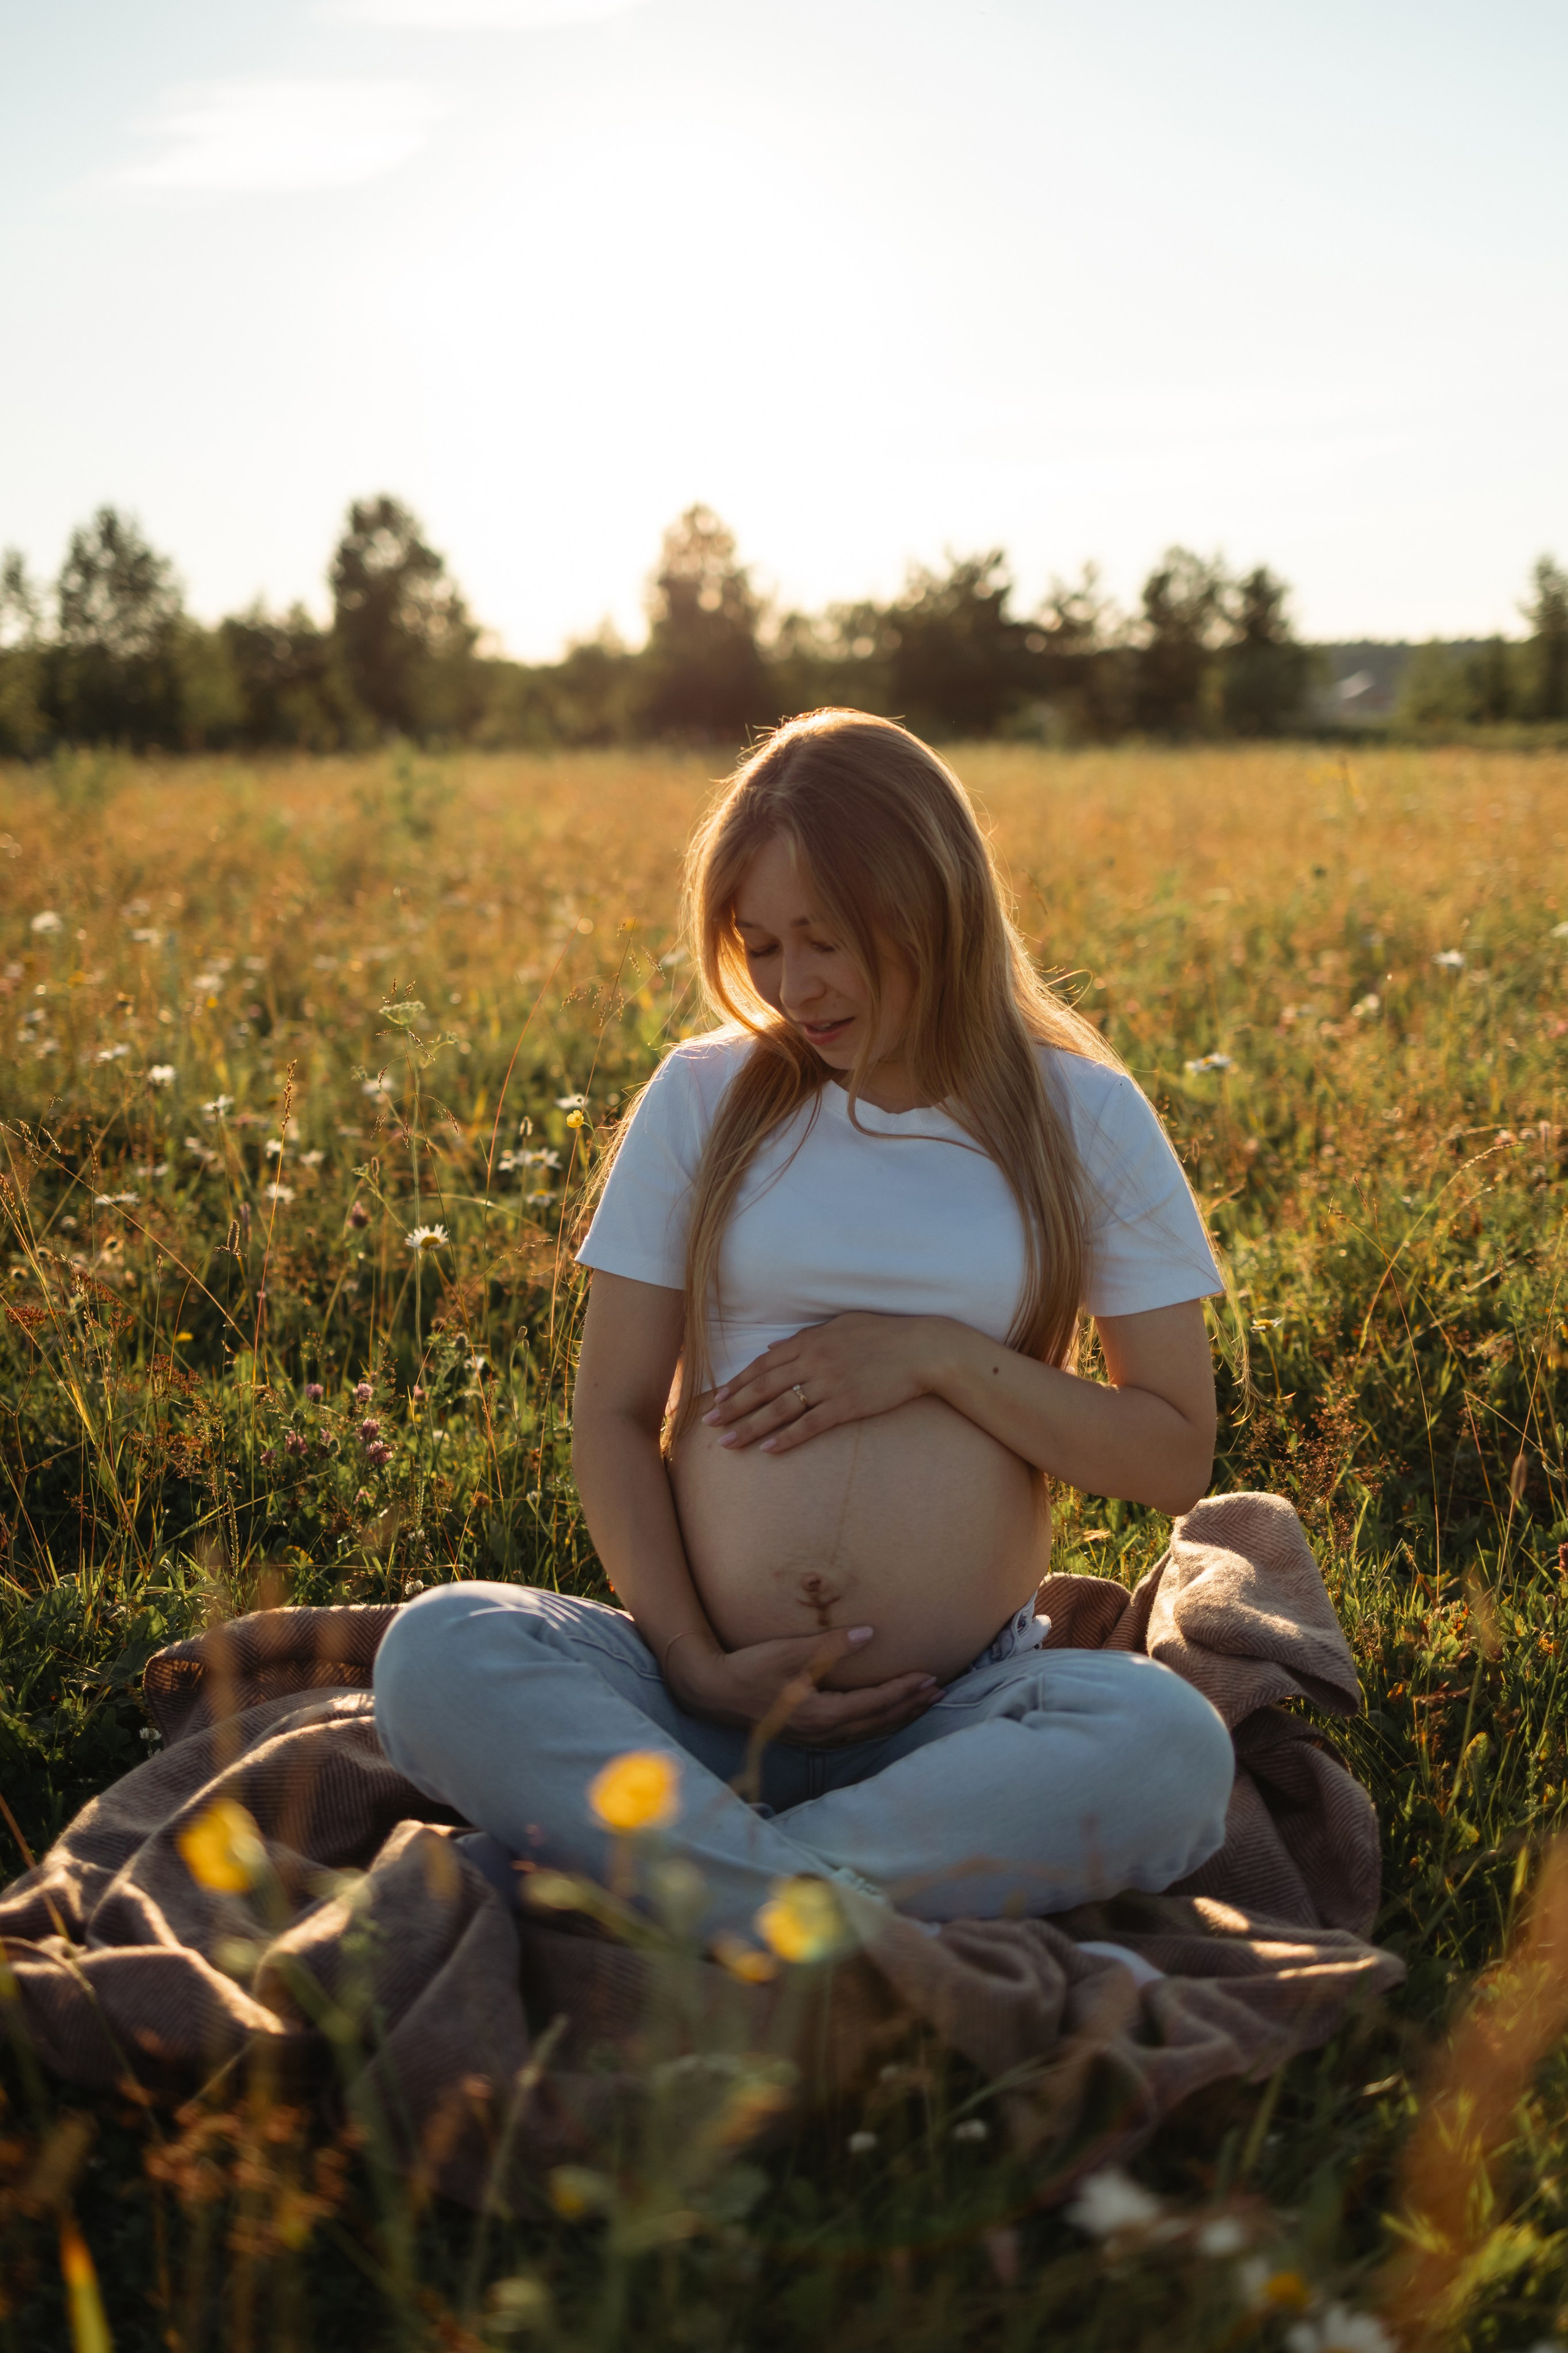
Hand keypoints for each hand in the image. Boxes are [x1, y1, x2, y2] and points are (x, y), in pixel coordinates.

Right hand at [665, 1623, 939, 1747]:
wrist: (711, 1692)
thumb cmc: (748, 1669)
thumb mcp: (788, 1652)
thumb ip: (830, 1645)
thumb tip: (869, 1634)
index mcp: (821, 1714)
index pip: (874, 1704)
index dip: (904, 1691)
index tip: (929, 1676)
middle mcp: (822, 1733)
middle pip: (877, 1723)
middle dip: (910, 1707)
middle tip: (938, 1691)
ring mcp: (814, 1738)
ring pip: (867, 1732)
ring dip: (897, 1717)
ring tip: (921, 1703)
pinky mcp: (807, 1735)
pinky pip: (853, 1734)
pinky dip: (876, 1724)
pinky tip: (883, 1716)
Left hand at [701, 1312, 951, 1454]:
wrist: (921, 1349)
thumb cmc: (883, 1335)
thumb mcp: (840, 1325)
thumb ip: (805, 1337)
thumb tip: (773, 1347)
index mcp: (810, 1341)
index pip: (764, 1364)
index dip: (738, 1383)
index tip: (718, 1398)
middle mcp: (814, 1361)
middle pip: (763, 1387)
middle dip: (733, 1407)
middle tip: (710, 1424)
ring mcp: (829, 1384)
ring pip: (780, 1408)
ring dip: (751, 1427)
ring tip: (728, 1443)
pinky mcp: (847, 1405)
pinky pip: (810, 1424)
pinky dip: (787, 1438)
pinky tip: (769, 1449)